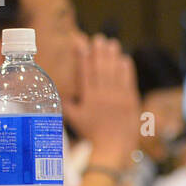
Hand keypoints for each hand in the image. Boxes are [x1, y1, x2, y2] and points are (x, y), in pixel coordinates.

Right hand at [65, 34, 139, 166]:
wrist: (112, 148)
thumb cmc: (90, 134)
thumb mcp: (74, 119)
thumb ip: (65, 105)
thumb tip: (55, 93)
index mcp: (89, 98)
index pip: (85, 71)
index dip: (82, 55)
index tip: (81, 43)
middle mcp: (104, 95)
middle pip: (101, 68)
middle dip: (99, 51)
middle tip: (99, 38)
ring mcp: (119, 98)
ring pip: (115, 72)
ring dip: (113, 56)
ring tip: (112, 43)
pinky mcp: (131, 101)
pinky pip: (129, 81)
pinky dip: (127, 69)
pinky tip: (125, 59)